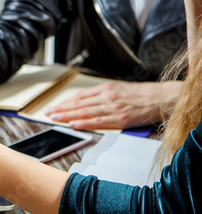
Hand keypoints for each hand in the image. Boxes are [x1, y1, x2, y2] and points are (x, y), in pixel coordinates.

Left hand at [45, 81, 180, 129]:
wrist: (164, 98)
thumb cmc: (144, 95)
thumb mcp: (121, 90)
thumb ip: (105, 96)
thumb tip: (89, 103)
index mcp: (107, 89)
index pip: (81, 96)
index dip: (66, 102)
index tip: (55, 106)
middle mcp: (107, 97)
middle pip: (79, 103)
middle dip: (62, 109)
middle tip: (48, 113)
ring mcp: (113, 107)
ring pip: (85, 112)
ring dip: (67, 116)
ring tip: (55, 118)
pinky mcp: (120, 118)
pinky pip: (97, 121)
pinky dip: (83, 123)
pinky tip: (72, 124)